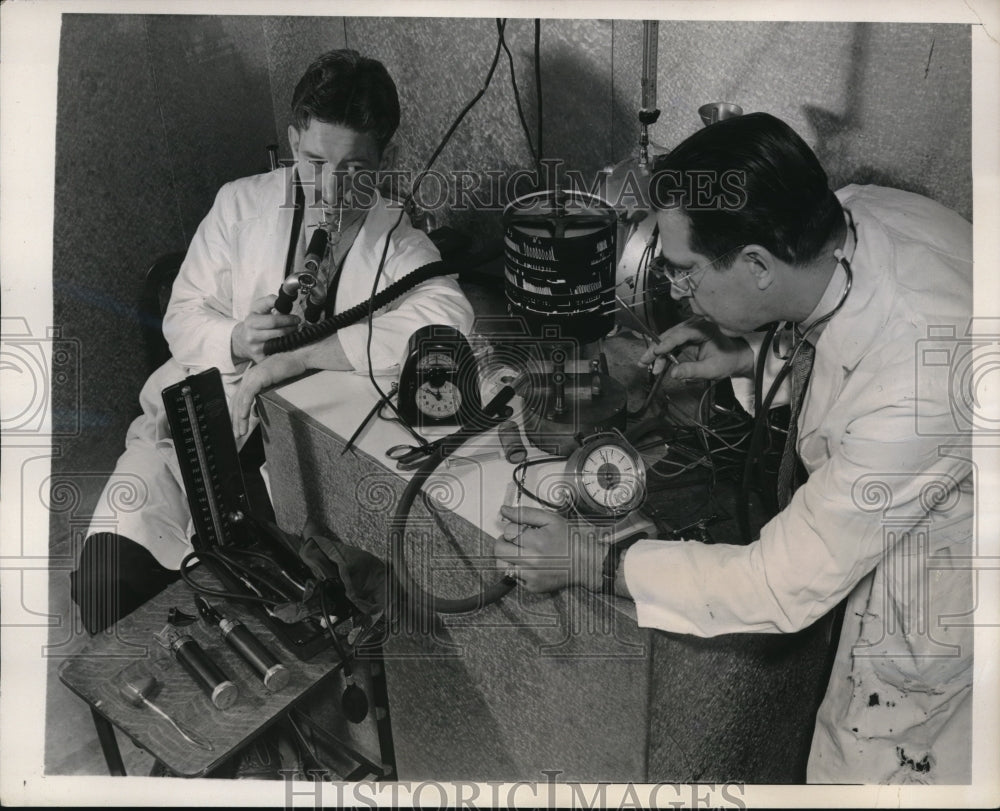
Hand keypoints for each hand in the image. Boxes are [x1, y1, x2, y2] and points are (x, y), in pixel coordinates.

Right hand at [231, 295, 300, 363]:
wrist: (241, 340)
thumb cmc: (254, 321)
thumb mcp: (258, 308)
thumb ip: (270, 301)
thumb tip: (283, 301)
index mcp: (251, 322)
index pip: (274, 321)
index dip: (288, 319)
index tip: (296, 318)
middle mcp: (252, 337)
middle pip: (279, 333)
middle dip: (292, 328)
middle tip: (298, 325)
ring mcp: (256, 349)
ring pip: (281, 343)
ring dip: (291, 337)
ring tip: (294, 332)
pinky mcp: (261, 359)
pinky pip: (278, 354)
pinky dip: (287, 348)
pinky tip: (289, 343)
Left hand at [231, 352, 306, 437]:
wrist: (297, 358)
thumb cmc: (288, 371)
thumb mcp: (272, 388)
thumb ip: (261, 399)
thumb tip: (253, 413)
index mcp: (249, 380)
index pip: (238, 400)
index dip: (236, 415)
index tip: (237, 427)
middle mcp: (247, 378)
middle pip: (236, 402)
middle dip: (235, 420)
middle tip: (237, 433)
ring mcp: (251, 377)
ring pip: (241, 401)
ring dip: (239, 418)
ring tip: (241, 430)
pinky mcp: (257, 377)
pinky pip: (248, 395)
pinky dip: (245, 407)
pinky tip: (244, 417)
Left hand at [492, 505, 605, 593]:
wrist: (585, 562)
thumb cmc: (569, 539)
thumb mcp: (550, 519)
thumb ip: (525, 513)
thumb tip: (504, 509)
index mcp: (536, 541)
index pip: (507, 531)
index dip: (513, 528)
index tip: (523, 530)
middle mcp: (531, 561)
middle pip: (499, 549)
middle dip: (505, 542)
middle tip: (517, 541)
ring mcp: (530, 576)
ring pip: (502, 565)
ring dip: (507, 557)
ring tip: (521, 552)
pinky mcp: (532, 587)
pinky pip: (513, 577)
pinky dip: (518, 570)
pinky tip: (531, 564)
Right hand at [639, 317, 753, 380]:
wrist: (736, 356)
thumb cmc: (727, 360)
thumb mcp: (712, 369)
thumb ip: (692, 371)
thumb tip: (673, 374)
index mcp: (704, 328)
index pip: (681, 334)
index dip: (666, 343)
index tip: (656, 352)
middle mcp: (695, 325)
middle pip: (670, 335)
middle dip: (656, 349)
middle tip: (644, 361)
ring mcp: (690, 329)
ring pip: (668, 339)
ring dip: (657, 352)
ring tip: (647, 365)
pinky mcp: (687, 336)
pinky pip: (672, 343)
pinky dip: (664, 353)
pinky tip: (657, 363)